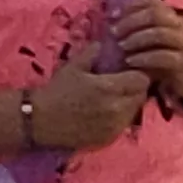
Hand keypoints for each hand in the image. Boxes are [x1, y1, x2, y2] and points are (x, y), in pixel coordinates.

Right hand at [26, 59, 155, 149]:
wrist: (40, 121)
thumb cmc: (56, 91)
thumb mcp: (73, 67)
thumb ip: (92, 53)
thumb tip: (103, 44)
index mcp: (109, 88)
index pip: (142, 80)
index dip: (137, 74)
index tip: (128, 71)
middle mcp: (116, 109)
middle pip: (141, 96)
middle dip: (135, 88)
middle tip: (122, 84)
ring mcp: (113, 126)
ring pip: (134, 111)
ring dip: (128, 104)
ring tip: (113, 99)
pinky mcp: (108, 139)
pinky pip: (123, 126)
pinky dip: (119, 118)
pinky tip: (105, 113)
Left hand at [111, 0, 182, 105]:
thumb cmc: (167, 58)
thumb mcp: (151, 41)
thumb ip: (136, 30)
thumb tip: (110, 22)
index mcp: (170, 16)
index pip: (151, 0)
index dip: (130, 5)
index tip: (112, 15)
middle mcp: (178, 25)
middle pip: (154, 14)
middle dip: (130, 21)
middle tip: (114, 32)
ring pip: (160, 33)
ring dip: (137, 38)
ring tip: (121, 46)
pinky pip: (165, 56)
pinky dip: (145, 57)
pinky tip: (131, 61)